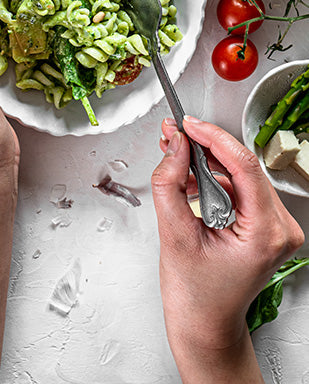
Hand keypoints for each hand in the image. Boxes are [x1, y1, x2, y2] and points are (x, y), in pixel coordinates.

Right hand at [152, 117, 303, 373]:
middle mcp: (280, 229)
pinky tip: (190, 181)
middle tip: (173, 137)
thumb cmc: (194, 296)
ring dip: (207, 163)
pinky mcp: (266, 225)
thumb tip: (174, 144)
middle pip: (243, 167)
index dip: (213, 137)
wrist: (204, 325)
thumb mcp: (173, 233)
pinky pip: (240, 187)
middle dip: (205, 149)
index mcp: (266, 234)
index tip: (187, 124)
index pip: (244, 166)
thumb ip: (170, 182)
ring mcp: (276, 227)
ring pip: (240, 174)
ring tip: (175, 162)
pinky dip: (214, 179)